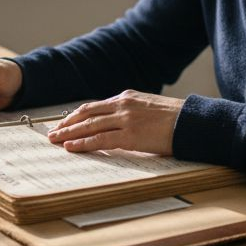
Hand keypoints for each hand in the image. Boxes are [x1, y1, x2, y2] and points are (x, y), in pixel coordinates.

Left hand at [47, 90, 182, 155]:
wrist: (193, 121)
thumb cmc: (176, 119)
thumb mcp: (150, 109)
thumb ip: (132, 113)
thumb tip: (120, 126)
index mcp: (127, 97)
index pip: (95, 106)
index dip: (78, 115)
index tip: (66, 122)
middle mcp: (123, 105)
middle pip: (87, 114)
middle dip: (67, 124)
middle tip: (52, 132)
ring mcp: (125, 119)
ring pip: (89, 126)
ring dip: (69, 133)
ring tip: (55, 140)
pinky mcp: (130, 135)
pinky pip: (100, 140)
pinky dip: (83, 144)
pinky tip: (71, 147)